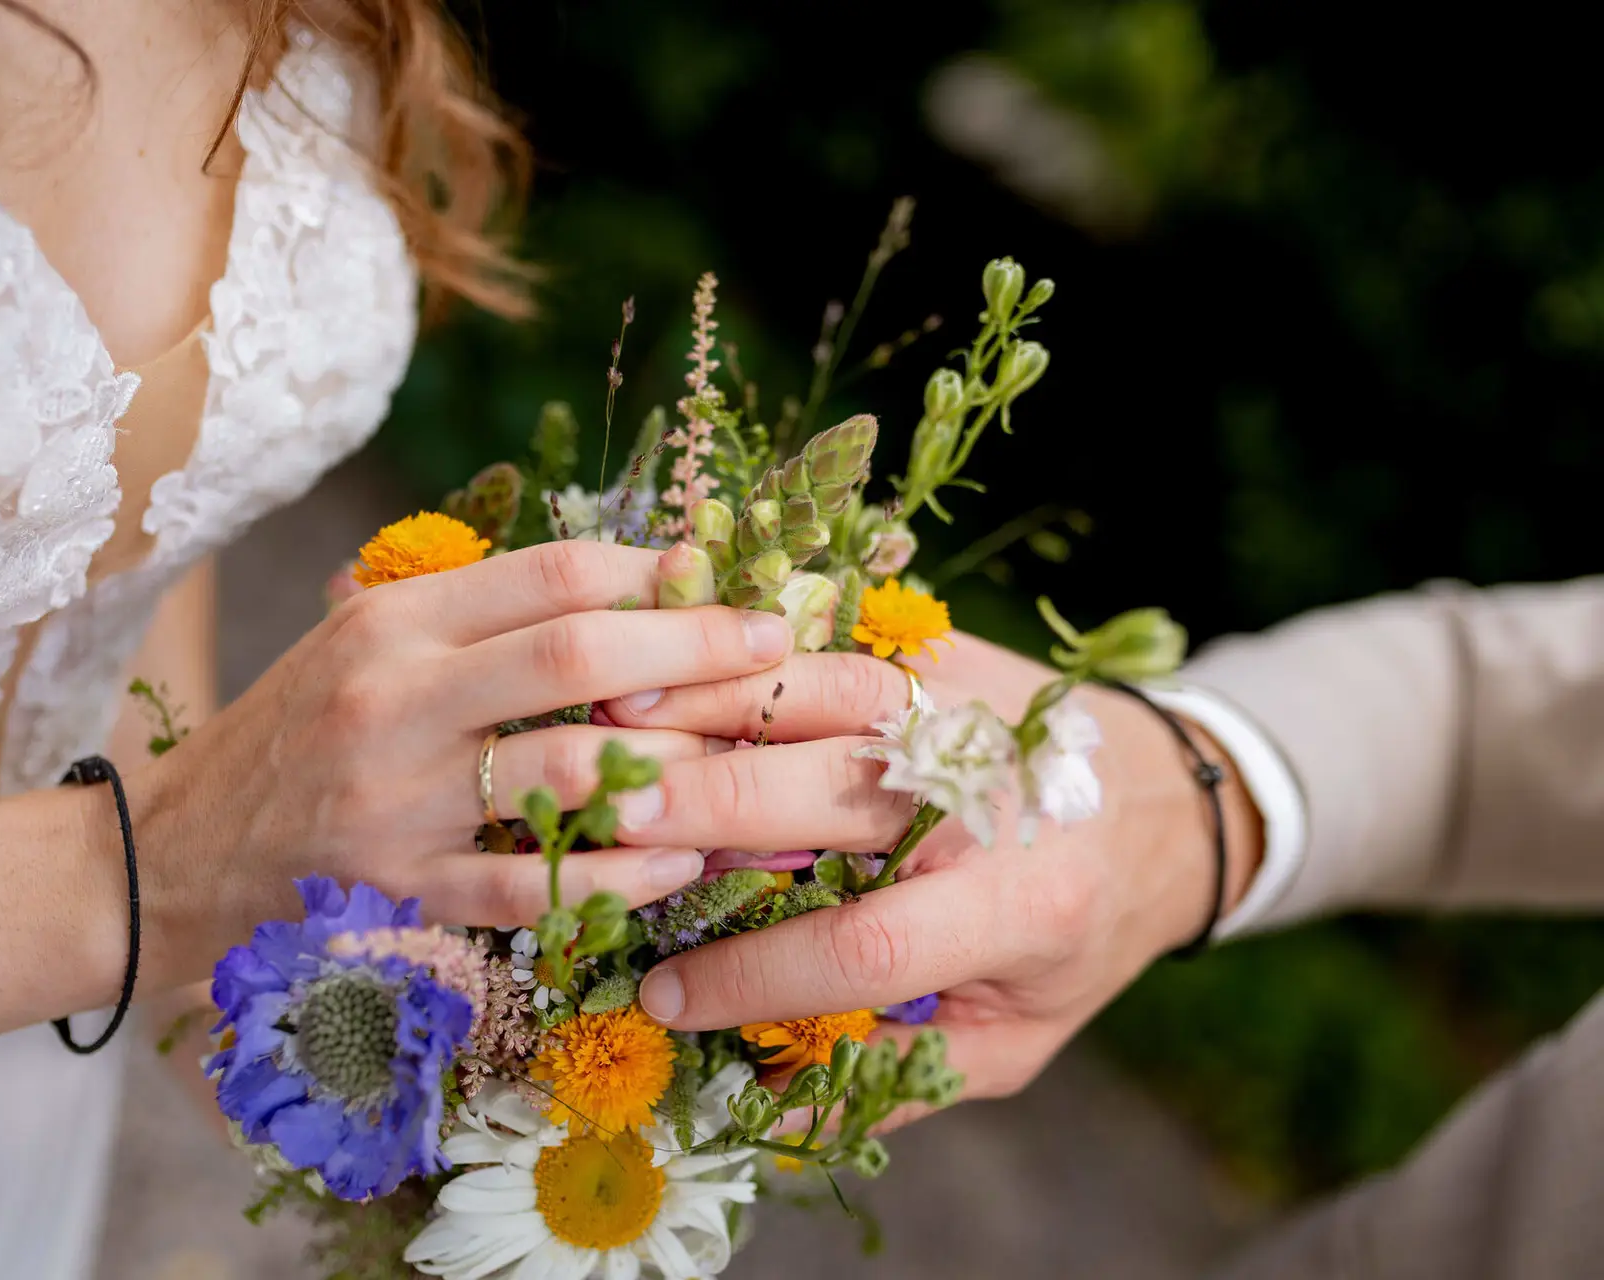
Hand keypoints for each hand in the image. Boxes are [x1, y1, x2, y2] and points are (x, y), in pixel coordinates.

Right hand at [129, 541, 794, 965]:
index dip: (654, 572)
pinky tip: (684, 859)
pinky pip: (536, 881)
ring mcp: (398, 801)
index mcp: (392, 623)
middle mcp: (395, 699)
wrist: (173, 853)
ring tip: (750, 758)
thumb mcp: (358, 644)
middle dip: (697, 647)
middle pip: (576, 652)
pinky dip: (621, 872)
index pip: (549, 573)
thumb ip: (470, 616)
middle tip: (779, 648)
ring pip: (569, 767)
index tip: (726, 579)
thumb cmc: (290, 737)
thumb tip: (618, 586)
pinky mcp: (401, 891)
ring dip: (677, 763)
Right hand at [611, 634, 1261, 1118]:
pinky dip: (741, 653)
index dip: (755, 976)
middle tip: (603, 827)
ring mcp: (965, 708)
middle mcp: (991, 795)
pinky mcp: (940, 651)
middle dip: (704, 809)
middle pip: (827, 794)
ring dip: (709, 704)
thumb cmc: (1076, 937)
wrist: (1168, 800)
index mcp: (1017, 908)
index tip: (665, 1000)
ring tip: (611, 722)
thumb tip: (762, 1112)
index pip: (867, 944)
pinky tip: (666, 659)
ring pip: (823, 693)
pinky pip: (830, 641)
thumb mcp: (1017, 1038)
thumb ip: (900, 1080)